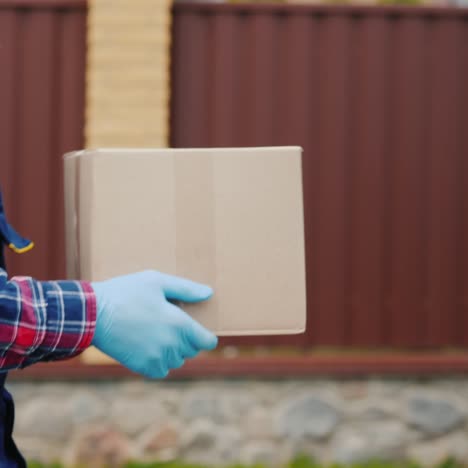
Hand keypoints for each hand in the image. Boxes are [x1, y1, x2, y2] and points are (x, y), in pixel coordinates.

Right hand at [91, 271, 217, 377]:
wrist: (93, 313)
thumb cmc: (126, 293)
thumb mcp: (157, 281)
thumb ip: (186, 289)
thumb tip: (208, 293)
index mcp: (179, 324)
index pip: (207, 342)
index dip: (205, 336)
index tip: (198, 330)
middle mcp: (171, 344)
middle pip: (192, 351)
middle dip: (187, 339)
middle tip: (172, 324)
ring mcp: (156, 358)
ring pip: (176, 360)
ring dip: (174, 351)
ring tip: (159, 334)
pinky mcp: (141, 366)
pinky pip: (161, 371)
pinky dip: (159, 362)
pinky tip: (150, 347)